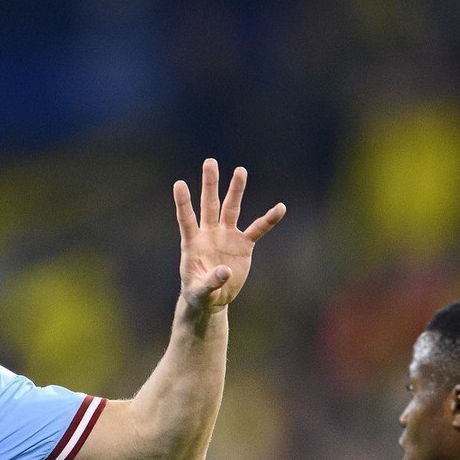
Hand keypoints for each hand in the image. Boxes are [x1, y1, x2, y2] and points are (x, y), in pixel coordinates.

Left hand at [174, 159, 284, 310]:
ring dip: (235, 191)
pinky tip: (280, 208)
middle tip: (210, 161)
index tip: (179, 184)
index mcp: (193, 242)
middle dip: (210, 184)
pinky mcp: (243, 245)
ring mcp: (226, 236)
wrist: (213, 298)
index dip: (183, 202)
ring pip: (231, 209)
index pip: (186, 218)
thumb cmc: (199, 293)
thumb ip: (210, 282)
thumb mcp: (201, 291)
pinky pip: (257, 229)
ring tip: (240, 171)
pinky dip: (268, 220)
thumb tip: (226, 271)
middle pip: (209, 204)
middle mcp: (209, 234)